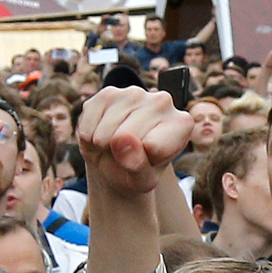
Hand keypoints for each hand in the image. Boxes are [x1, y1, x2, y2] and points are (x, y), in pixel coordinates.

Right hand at [77, 85, 191, 196]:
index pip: (154, 147)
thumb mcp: (143, 180)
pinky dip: (89, 136)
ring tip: (115, 145)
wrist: (117, 162)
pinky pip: (90, 122)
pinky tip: (101, 133)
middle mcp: (163, 101)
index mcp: (182, 123)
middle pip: (129, 136)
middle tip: (127, 153)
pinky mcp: (108, 92)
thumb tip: (121, 139)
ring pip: (108, 131)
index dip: (143, 161)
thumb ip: (138, 165)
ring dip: (104, 145)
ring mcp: (135, 92)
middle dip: (121, 152)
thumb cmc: (137, 171)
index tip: (148, 159)